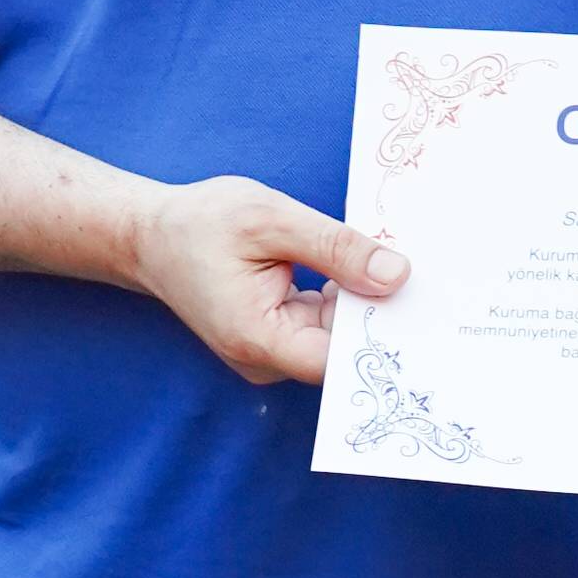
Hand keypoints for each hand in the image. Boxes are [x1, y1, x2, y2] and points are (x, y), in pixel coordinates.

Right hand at [129, 172, 406, 389]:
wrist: (150, 235)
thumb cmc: (199, 223)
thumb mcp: (271, 218)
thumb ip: (335, 247)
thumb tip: (397, 274)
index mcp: (259, 339)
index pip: (339, 359)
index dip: (384, 336)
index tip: (423, 306)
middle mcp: (267, 359)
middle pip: (345, 349)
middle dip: (381, 311)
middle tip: (428, 276)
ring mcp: (273, 352)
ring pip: (340, 335)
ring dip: (365, 300)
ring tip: (398, 261)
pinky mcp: (279, 337)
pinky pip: (327, 324)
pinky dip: (346, 296)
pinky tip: (365, 266)